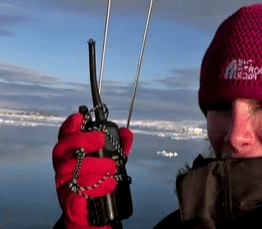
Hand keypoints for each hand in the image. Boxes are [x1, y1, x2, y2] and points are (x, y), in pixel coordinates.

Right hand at [52, 112, 132, 227]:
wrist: (92, 215)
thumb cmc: (99, 185)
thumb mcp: (111, 164)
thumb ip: (119, 149)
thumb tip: (127, 133)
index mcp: (71, 156)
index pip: (65, 137)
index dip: (70, 126)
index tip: (80, 117)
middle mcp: (63, 168)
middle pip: (62, 150)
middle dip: (81, 140)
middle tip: (100, 139)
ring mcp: (64, 185)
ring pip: (69, 170)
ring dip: (92, 165)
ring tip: (112, 167)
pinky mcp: (69, 203)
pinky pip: (77, 193)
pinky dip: (96, 188)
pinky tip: (109, 185)